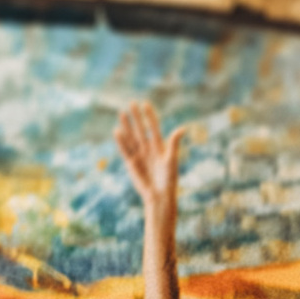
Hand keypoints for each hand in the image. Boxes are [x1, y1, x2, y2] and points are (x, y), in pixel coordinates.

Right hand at [113, 100, 182, 224]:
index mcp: (159, 147)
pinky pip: (125, 149)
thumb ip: (173, 144)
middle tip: (131, 103)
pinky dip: (121, 141)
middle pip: (140, 129)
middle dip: (136, 117)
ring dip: (127, 126)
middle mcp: (148, 149)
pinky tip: (117, 130)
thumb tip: (182, 128)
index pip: (153, 127)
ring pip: (131, 137)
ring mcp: (139, 155)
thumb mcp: (172, 160)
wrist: (159, 196)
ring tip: (122, 113)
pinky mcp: (131, 163)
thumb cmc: (169, 180)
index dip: (149, 116)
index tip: (145, 103)